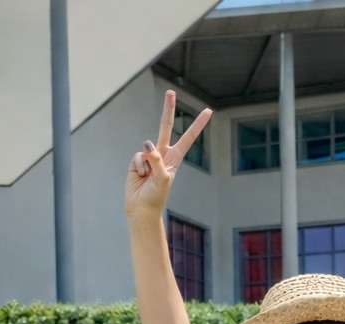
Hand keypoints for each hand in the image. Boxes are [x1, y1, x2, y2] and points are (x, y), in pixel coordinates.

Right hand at [126, 91, 210, 220]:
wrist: (140, 209)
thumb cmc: (156, 196)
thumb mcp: (163, 178)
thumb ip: (156, 159)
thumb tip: (146, 144)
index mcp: (175, 158)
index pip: (188, 137)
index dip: (198, 124)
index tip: (208, 111)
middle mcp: (162, 154)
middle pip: (165, 127)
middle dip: (167, 109)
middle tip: (170, 92)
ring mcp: (148, 157)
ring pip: (147, 148)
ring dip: (147, 164)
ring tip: (148, 179)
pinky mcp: (136, 162)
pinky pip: (137, 157)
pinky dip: (138, 167)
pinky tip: (140, 177)